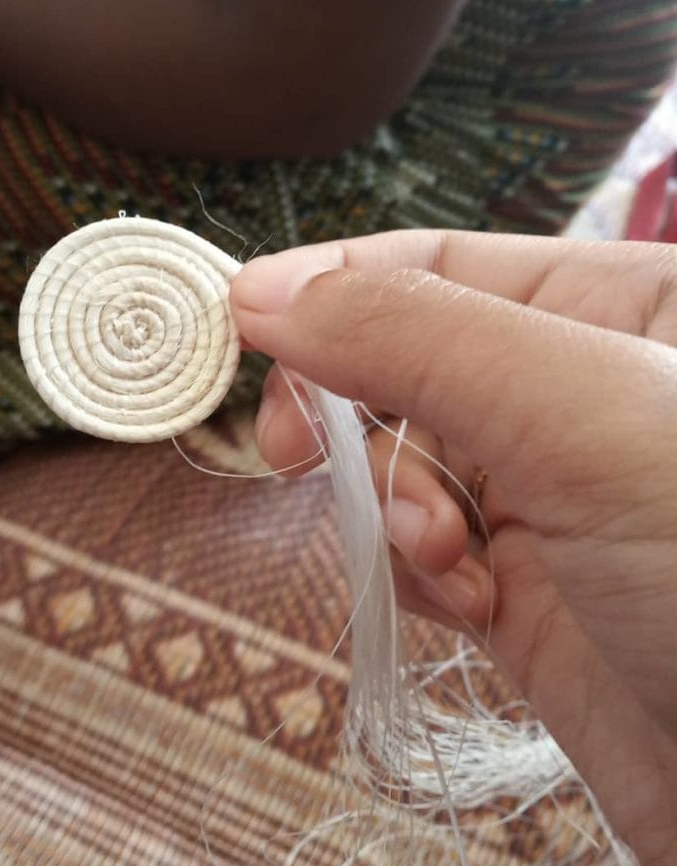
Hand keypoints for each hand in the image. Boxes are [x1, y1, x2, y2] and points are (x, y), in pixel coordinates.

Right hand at [230, 230, 676, 865]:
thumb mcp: (576, 413)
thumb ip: (411, 336)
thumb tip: (264, 295)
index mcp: (622, 304)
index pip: (440, 263)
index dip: (333, 282)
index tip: (242, 318)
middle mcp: (578, 390)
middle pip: (402, 364)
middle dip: (353, 414)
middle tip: (296, 451)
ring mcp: (546, 489)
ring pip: (399, 462)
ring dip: (395, 509)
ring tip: (445, 556)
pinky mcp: (520, 580)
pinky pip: (417, 544)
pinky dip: (417, 570)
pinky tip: (469, 602)